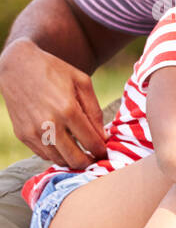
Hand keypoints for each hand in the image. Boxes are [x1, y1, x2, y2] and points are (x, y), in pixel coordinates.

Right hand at [0, 39, 106, 166]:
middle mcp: (49, 124)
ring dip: (72, 160)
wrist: (17, 65)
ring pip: (59, 161)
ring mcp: (33, 131)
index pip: (91, 143)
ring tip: (80, 151)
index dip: (102, 151)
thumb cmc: (54, 71)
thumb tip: (102, 137)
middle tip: (95, 157)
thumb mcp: (82, 83)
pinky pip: (43, 154)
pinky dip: (56, 154)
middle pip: (76, 160)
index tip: (105, 152)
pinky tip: (62, 144)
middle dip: (89, 162)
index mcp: (68, 110)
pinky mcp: (22, 134)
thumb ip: (94, 111)